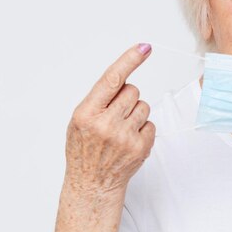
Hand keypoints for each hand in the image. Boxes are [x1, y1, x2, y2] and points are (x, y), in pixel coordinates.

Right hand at [64, 43, 155, 193]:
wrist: (92, 184)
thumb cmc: (84, 149)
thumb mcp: (80, 120)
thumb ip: (99, 98)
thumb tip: (123, 76)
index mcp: (87, 114)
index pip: (112, 79)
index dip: (129, 60)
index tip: (144, 47)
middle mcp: (106, 124)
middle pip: (132, 90)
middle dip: (126, 97)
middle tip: (115, 114)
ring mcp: (125, 137)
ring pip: (144, 105)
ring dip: (135, 113)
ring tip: (121, 129)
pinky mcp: (140, 147)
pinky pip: (151, 123)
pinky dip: (142, 129)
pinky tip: (129, 140)